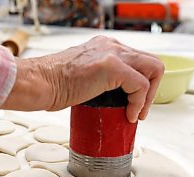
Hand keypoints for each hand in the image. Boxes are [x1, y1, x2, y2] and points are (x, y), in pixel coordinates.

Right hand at [1, 35, 164, 122]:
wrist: (39, 83)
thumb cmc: (51, 84)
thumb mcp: (81, 75)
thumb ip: (97, 79)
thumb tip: (106, 98)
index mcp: (104, 47)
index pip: (137, 60)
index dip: (141, 83)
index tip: (133, 103)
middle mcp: (111, 46)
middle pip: (151, 62)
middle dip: (151, 89)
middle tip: (140, 110)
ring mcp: (113, 54)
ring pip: (154, 69)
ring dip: (150, 96)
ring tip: (136, 113)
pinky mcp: (113, 67)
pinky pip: (141, 85)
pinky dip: (139, 103)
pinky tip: (128, 114)